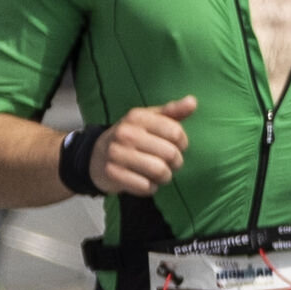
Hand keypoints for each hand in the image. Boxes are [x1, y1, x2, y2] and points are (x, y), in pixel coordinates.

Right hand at [80, 96, 197, 195]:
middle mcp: (125, 133)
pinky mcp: (113, 174)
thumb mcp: (150, 119)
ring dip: (165, 176)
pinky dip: (150, 187)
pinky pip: (146, 186)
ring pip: (160, 171)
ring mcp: (117, 154)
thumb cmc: (133, 136)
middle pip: (171, 154)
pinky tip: (143, 180)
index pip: (176, 132)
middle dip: (175, 162)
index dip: (182, 143)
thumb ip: (173, 111)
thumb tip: (192, 101)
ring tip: (157, 172)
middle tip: (167, 162)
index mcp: (137, 117)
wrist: (98, 156)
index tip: (175, 145)